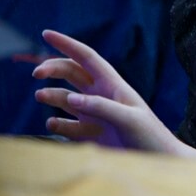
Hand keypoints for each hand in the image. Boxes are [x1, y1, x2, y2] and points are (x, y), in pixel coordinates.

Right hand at [33, 29, 180, 152]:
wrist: (160, 162)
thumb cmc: (150, 137)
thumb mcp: (129, 120)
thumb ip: (100, 108)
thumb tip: (70, 99)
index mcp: (113, 86)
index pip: (87, 58)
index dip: (67, 44)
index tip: (46, 33)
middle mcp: (102, 97)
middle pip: (71, 73)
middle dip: (52, 69)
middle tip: (36, 74)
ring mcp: (95, 115)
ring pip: (65, 98)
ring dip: (51, 95)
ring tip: (41, 97)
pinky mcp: (91, 135)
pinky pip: (67, 126)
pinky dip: (57, 123)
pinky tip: (53, 124)